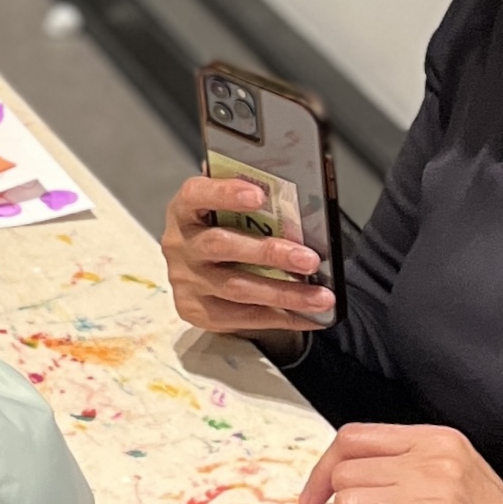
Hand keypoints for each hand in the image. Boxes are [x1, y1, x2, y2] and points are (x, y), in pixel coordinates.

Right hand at [159, 173, 332, 336]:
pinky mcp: (196, 310)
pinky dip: (280, 317)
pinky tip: (309, 316)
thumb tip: (286, 186)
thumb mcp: (223, 210)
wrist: (194, 274)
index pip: (197, 194)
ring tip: (322, 296)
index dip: (225, 193)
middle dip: (269, 253)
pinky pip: (242, 317)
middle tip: (309, 259)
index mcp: (185, 210)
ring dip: (284, 293)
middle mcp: (181, 245)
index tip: (259, 195)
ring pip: (237, 287)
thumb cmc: (220, 231)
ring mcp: (186, 280)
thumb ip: (245, 198)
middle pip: (221, 245)